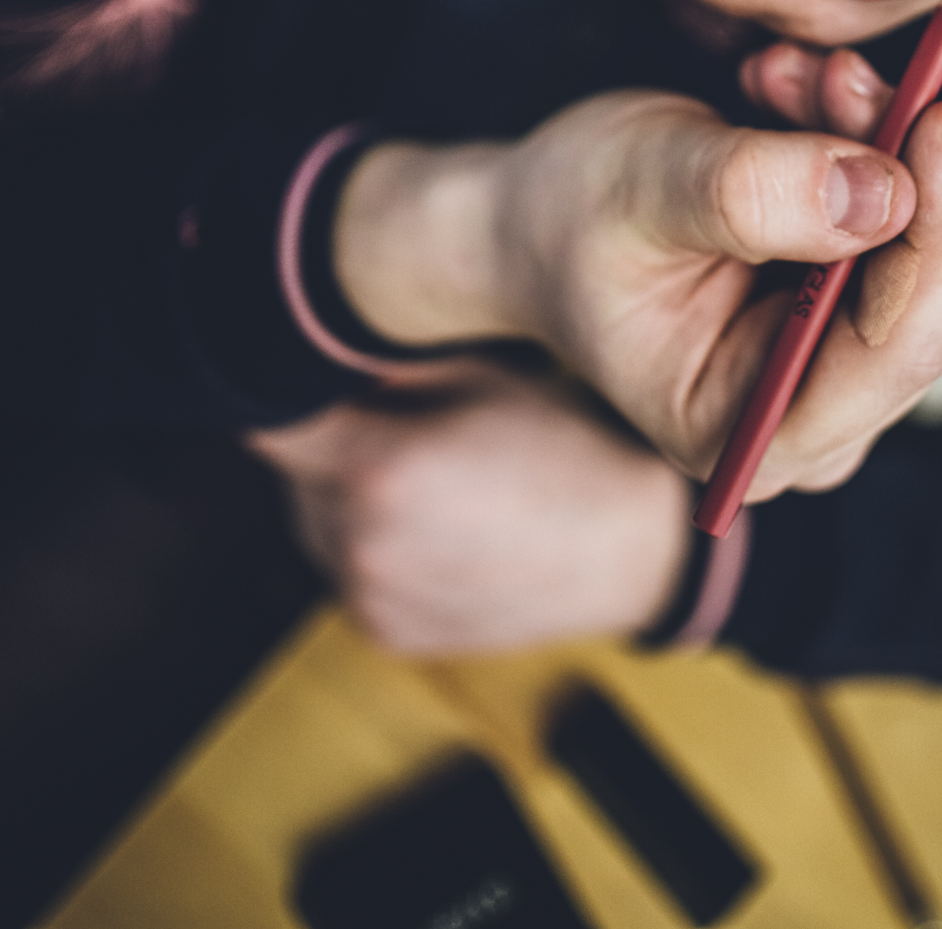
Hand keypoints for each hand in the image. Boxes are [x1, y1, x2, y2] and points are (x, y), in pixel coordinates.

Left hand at [245, 363, 691, 653]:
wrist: (629, 549)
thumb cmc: (564, 445)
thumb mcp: (477, 375)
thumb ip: (383, 366)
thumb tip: (315, 348)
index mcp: (377, 471)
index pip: (271, 421)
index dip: (288, 389)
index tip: (315, 373)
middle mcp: (359, 547)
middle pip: (296, 472)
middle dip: (333, 439)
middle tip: (406, 421)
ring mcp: (370, 600)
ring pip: (319, 522)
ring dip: (350, 493)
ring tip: (433, 474)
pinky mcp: (386, 635)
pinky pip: (350, 570)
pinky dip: (375, 544)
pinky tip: (441, 524)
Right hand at [333, 61, 941, 502]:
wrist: (537, 216)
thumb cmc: (568, 219)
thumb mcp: (642, 193)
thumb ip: (752, 195)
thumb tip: (888, 191)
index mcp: (753, 433)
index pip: (891, 354)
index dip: (938, 238)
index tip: (938, 123)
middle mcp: (812, 414)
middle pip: (923, 295)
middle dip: (893, 164)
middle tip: (833, 72)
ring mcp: (836, 361)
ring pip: (917, 237)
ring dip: (867, 134)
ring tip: (779, 74)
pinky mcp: (848, 301)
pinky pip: (898, 208)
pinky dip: (855, 133)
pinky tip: (784, 90)